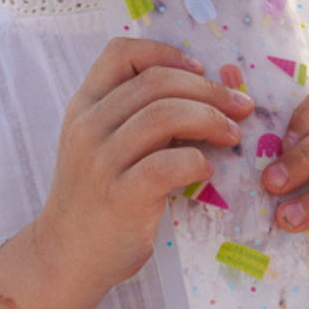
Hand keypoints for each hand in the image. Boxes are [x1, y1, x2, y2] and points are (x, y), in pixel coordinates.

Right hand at [39, 39, 251, 291]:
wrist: (67, 255)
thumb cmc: (101, 198)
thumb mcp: (108, 147)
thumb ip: (143, 118)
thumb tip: (213, 91)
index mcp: (85, 106)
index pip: (120, 53)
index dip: (167, 52)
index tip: (201, 68)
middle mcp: (88, 126)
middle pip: (157, 82)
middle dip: (209, 89)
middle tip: (241, 106)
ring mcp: (101, 161)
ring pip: (165, 115)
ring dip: (211, 119)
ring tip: (232, 134)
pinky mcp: (121, 195)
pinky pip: (168, 164)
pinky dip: (197, 161)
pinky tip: (208, 169)